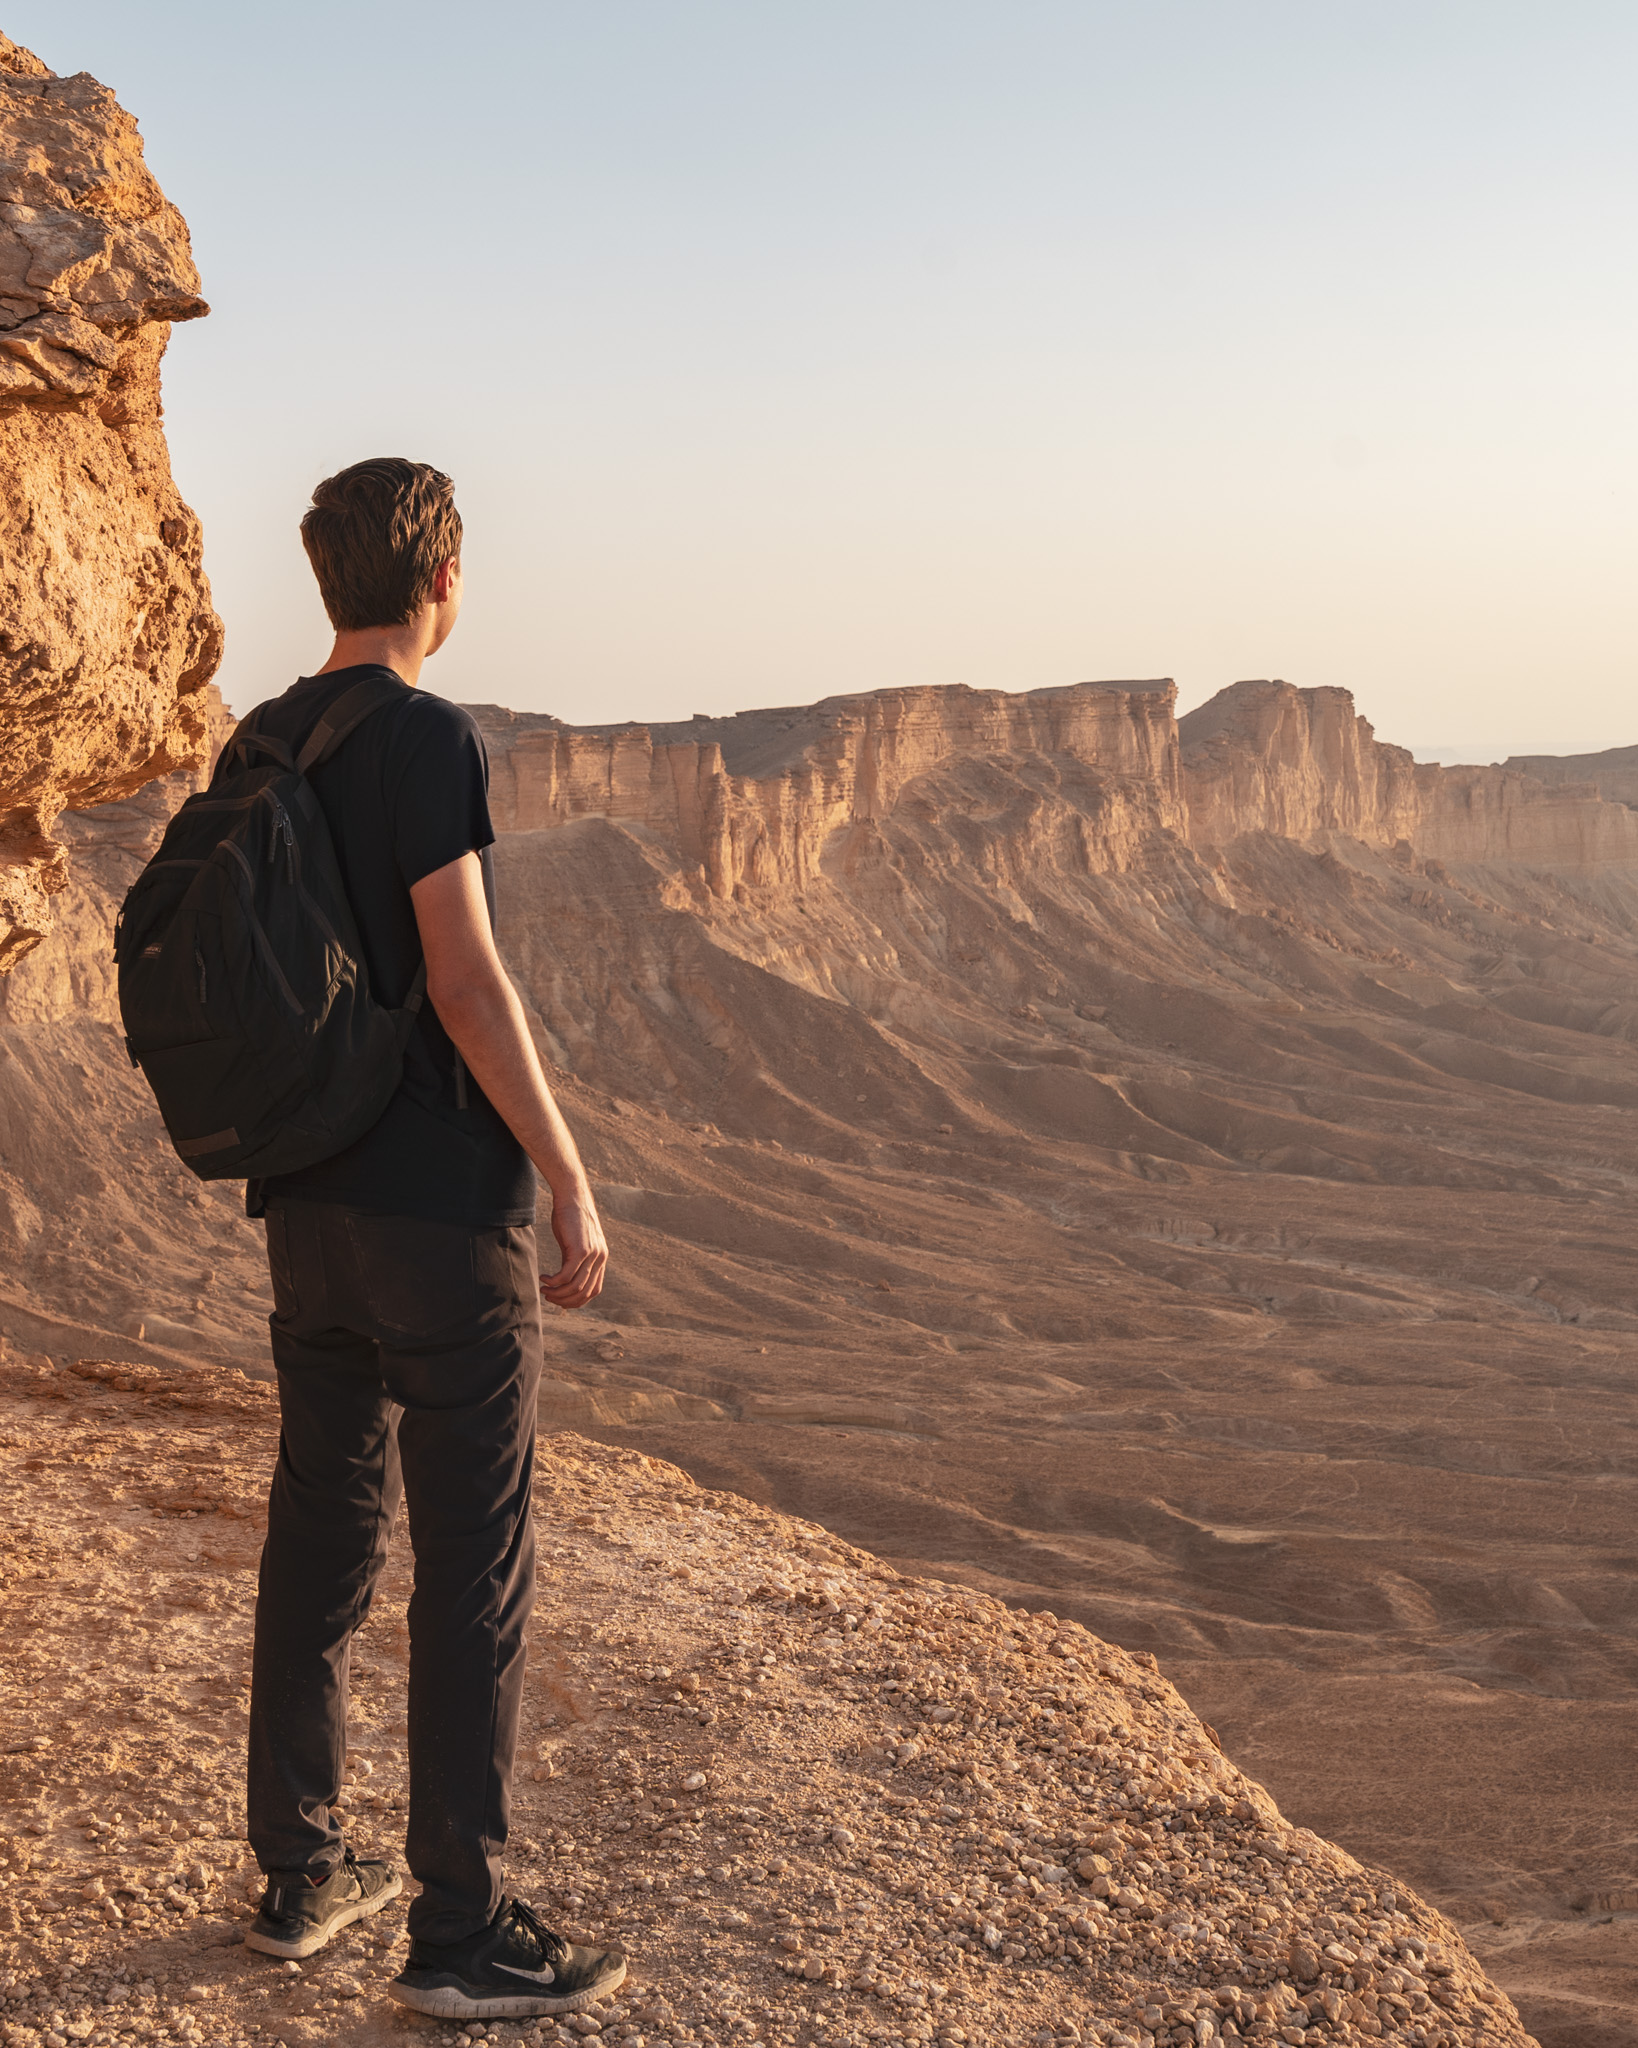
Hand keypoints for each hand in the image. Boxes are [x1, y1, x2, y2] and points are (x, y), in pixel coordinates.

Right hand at [540, 1188, 607, 1310]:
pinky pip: (566, 1275)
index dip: (577, 1300)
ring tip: (544, 1290)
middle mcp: (600, 1258)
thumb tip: (564, 1277)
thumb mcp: (575, 1241)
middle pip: (584, 1292)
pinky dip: (553, 1282)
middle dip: (565, 1300)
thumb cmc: (569, 1216)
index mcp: (601, 1258)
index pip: (593, 1290)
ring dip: (557, 1293)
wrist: (572, 1195)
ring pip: (575, 1286)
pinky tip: (544, 1278)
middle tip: (548, 1298)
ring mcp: (592, 1254)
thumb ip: (574, 1259)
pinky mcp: (581, 1249)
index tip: (560, 1300)